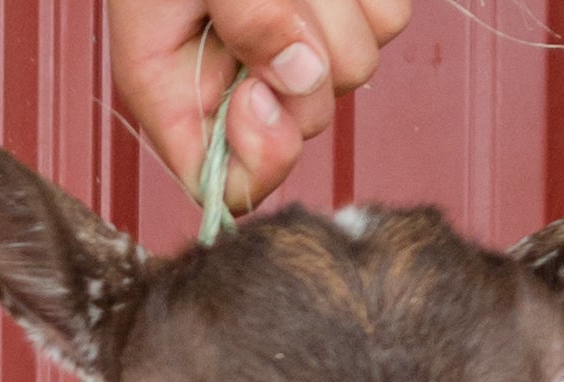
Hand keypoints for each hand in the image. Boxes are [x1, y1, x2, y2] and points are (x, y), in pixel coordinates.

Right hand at [109, 0, 412, 214]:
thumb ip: (248, 21)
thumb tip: (301, 74)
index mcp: (174, 90)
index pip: (222, 181)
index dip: (254, 155)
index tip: (258, 97)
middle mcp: (238, 79)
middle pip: (305, 121)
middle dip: (304, 55)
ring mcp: (298, 46)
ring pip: (356, 67)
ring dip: (339, 6)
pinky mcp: (346, 12)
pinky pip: (388, 18)